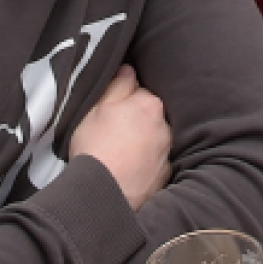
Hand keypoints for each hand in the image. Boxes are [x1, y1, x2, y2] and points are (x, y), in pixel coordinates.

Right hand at [69, 65, 173, 213]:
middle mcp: (165, 125)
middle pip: (147, 115)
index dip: (120, 101)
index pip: (137, 92)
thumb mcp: (96, 108)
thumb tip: (128, 69)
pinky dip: (144, 162)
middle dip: (133, 120)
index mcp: (149, 104)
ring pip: (152, 137)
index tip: (108, 113)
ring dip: (140, 141)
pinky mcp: (165, 174)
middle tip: (110, 134)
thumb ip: (116, 85)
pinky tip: (127, 169)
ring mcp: (167, 151)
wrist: (104, 194)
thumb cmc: (95, 147)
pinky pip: (154, 161)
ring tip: (118, 153)